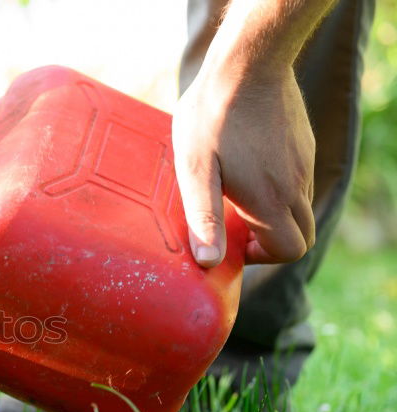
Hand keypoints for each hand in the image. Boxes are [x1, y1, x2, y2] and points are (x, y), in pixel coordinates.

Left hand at [173, 63, 315, 267]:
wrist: (248, 62)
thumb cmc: (213, 116)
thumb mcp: (196, 170)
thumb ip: (203, 218)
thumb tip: (208, 261)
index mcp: (271, 199)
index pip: (290, 250)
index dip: (263, 256)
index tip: (234, 240)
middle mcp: (296, 185)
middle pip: (302, 235)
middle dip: (272, 242)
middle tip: (236, 225)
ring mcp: (304, 163)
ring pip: (301, 208)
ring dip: (274, 215)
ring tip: (236, 195)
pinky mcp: (304, 145)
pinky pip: (300, 182)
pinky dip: (280, 191)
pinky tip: (247, 169)